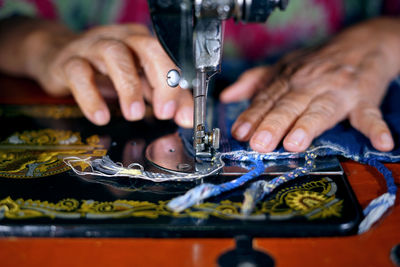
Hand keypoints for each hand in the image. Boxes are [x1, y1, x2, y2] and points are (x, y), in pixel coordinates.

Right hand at [27, 23, 192, 126]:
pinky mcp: (69, 61)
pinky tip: (101, 116)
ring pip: (115, 55)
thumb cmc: (106, 71)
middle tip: (163, 112)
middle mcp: (121, 40)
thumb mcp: (140, 82)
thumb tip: (187, 117)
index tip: (180, 114)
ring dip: (128, 86)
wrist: (59, 58)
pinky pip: (79, 73)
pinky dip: (91, 97)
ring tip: (134, 114)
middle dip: (160, 80)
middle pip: (148, 48)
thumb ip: (165, 98)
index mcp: (143, 43)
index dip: (177, 84)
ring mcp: (93, 47)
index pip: (168, 58)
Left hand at [221, 18, 399, 151]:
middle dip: (272, 124)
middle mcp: (311, 84)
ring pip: (320, 110)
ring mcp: (338, 91)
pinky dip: (375, 128)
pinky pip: (369, 115)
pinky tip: (380, 142)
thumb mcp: (284, 67)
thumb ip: (256, 83)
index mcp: (290, 79)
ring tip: (294, 143)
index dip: (252, 116)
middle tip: (259, 143)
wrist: (364, 43)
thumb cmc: (319, 62)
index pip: (266, 99)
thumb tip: (227, 97)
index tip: (239, 132)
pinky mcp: (364, 98)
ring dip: (307, 126)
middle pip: (288, 105)